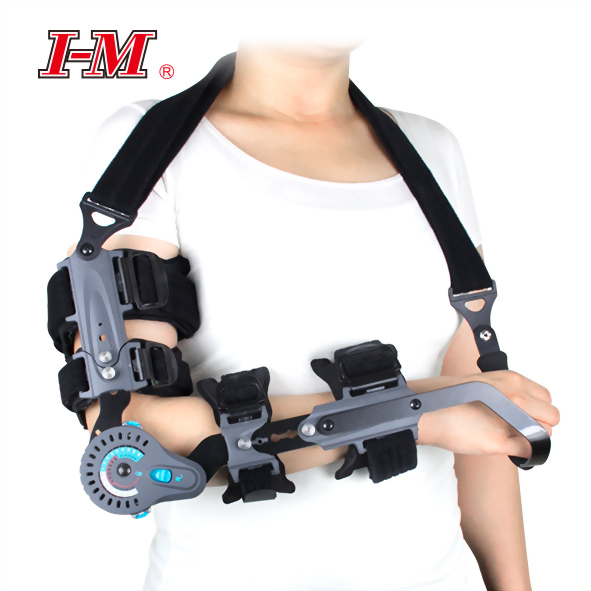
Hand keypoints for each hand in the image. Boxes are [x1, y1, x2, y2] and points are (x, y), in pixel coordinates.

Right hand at [417, 370, 559, 457]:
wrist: (424, 410)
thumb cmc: (446, 398)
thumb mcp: (483, 385)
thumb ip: (506, 393)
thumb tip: (522, 410)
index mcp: (511, 380)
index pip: (546, 397)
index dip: (537, 408)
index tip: (524, 413)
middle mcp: (516, 396)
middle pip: (552, 416)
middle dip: (539, 423)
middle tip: (518, 427)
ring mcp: (511, 419)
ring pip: (544, 434)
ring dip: (531, 437)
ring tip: (507, 435)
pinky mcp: (502, 441)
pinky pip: (529, 451)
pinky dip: (523, 454)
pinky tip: (505, 447)